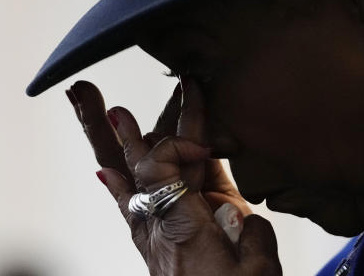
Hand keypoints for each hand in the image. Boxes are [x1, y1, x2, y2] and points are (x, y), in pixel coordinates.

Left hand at [66, 79, 281, 274]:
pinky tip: (104, 174)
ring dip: (121, 151)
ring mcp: (155, 242)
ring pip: (135, 185)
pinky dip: (119, 189)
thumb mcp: (258, 272)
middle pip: (143, 170)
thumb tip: (247, 217)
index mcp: (182, 227)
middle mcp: (161, 230)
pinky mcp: (158, 254)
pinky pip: (133, 213)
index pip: (160, 168)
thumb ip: (255, 234)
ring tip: (106, 116)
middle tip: (109, 104)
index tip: (204, 143)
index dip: (177, 142)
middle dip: (131, 135)